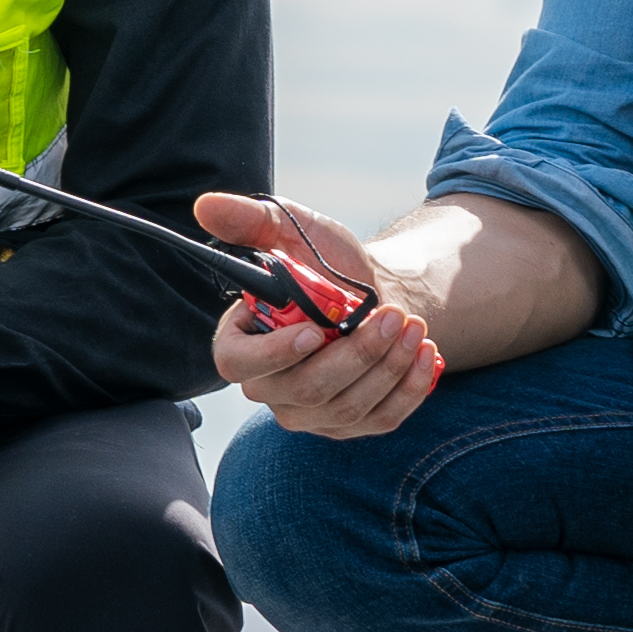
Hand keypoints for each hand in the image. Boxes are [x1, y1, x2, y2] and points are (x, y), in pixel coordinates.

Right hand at [197, 192, 442, 436]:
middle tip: (393, 315)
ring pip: (347, 406)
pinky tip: (425, 353)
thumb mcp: (292, 231)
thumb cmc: (326, 265)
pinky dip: (408, 389)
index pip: (240, 363)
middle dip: (356, 354)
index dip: (275, 354)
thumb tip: (207, 206)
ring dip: (388, 366)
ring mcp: (309, 413)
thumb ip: (251, 221)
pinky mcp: (348, 425)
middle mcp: (269, 387)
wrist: (373, 294)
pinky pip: (379, 420)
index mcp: (241, 344)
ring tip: (414, 325)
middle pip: (306, 389)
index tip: (316, 330)